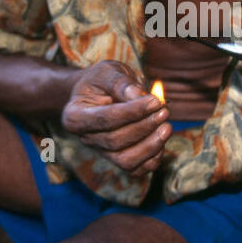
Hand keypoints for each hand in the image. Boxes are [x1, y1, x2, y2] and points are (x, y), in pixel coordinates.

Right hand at [61, 60, 170, 175]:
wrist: (99, 93)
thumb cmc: (103, 81)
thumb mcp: (108, 72)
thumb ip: (121, 83)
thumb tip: (141, 97)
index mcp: (74, 116)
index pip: (105, 119)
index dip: (133, 112)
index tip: (156, 101)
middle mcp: (86, 138)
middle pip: (115, 141)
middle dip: (144, 127)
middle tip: (164, 111)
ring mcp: (101, 152)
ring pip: (125, 161)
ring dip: (150, 146)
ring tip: (167, 127)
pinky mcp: (117, 160)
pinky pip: (135, 170)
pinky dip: (152, 159)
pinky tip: (162, 140)